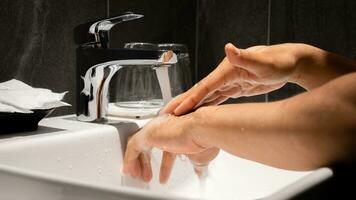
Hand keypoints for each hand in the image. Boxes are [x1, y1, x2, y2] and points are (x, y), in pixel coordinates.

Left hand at [122, 114, 215, 182]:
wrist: (201, 128)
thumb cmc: (203, 137)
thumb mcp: (196, 152)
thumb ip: (192, 159)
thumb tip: (199, 171)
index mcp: (174, 128)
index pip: (161, 143)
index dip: (158, 158)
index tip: (158, 169)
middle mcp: (163, 126)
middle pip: (149, 145)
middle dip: (146, 162)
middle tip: (147, 174)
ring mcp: (155, 128)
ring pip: (139, 146)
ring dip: (139, 163)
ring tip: (140, 175)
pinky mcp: (148, 133)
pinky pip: (133, 147)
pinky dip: (130, 159)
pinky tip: (129, 169)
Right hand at [161, 43, 301, 115]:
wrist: (292, 62)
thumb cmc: (281, 61)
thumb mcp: (264, 62)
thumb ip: (245, 57)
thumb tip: (228, 48)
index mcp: (227, 70)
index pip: (204, 87)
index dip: (189, 99)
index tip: (176, 111)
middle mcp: (224, 75)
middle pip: (199, 91)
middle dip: (182, 103)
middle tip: (165, 115)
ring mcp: (229, 82)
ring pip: (206, 97)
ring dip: (191, 106)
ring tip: (177, 117)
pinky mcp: (235, 88)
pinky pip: (217, 99)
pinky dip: (206, 106)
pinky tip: (199, 113)